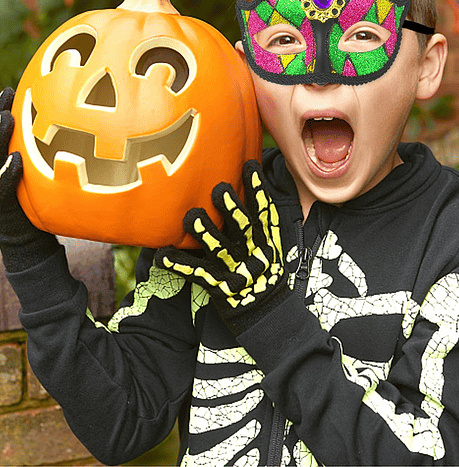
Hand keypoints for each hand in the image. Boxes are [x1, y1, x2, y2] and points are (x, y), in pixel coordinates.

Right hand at [0, 87, 58, 272]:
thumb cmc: (37, 205)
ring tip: (9, 117)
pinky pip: (3, 189)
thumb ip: (40, 155)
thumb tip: (64, 127)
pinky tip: (17, 160)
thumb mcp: (39, 177)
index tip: (9, 89)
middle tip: (6, 94)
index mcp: (1, 164)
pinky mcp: (3, 209)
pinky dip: (7, 173)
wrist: (31, 245)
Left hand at [156, 160, 287, 332]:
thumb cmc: (267, 276)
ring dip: (204, 232)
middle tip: (218, 188)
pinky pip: (196, 274)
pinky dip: (178, 264)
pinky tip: (161, 255)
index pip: (265, 212)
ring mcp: (235, 271)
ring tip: (192, 215)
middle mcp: (253, 254)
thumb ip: (264, 226)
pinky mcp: (219, 288)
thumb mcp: (274, 250)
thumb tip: (255, 193)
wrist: (267, 317)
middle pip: (242, 227)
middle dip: (230, 207)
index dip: (258, 190)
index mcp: (268, 243)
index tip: (250, 166)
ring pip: (218, 248)